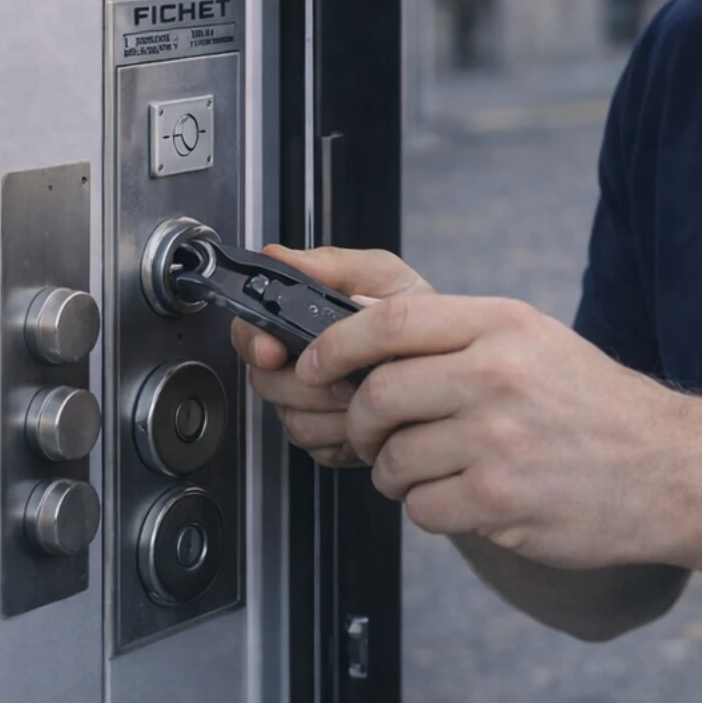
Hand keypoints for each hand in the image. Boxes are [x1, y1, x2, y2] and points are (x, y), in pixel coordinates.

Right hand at [232, 246, 432, 468]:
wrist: (452, 361)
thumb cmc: (418, 315)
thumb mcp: (382, 276)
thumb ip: (332, 265)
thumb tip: (280, 257)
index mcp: (300, 323)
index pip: (249, 332)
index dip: (254, 341)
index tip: (273, 349)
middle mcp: (297, 365)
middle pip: (266, 380)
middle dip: (306, 380)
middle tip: (345, 373)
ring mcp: (310, 406)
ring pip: (292, 417)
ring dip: (332, 407)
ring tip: (367, 389)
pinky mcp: (328, 441)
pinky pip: (318, 445)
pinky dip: (347, 432)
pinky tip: (372, 416)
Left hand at [295, 292, 701, 568]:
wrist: (670, 469)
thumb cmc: (597, 407)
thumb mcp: (536, 342)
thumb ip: (458, 336)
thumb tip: (362, 332)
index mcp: (505, 324)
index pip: (392, 321)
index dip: (336, 344)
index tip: (315, 364)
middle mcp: (500, 374)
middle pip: (380, 394)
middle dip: (361, 423)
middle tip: (375, 434)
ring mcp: (499, 439)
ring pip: (394, 459)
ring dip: (398, 473)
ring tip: (437, 469)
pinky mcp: (500, 500)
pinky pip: (423, 508)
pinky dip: (432, 509)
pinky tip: (470, 496)